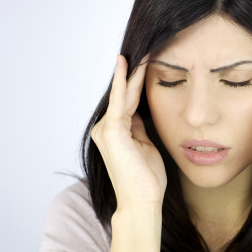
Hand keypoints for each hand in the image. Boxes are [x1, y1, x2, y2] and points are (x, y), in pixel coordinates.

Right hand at [91, 55, 166, 210]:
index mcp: (115, 133)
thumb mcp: (145, 146)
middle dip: (134, 73)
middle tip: (145, 49)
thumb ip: (139, 127)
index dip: (136, 83)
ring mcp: (106, 129)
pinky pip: (121, 100)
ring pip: (124, 95)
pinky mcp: (113, 131)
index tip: (144, 64)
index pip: (127, 102)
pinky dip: (125, 81)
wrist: (142, 201)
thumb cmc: (146, 179)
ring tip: (144, 51)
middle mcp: (105, 129)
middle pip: (124, 95)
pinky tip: (129, 64)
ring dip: (134, 73)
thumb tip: (140, 112)